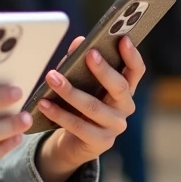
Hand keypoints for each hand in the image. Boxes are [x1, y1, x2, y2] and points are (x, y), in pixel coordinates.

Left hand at [35, 35, 143, 181]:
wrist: (74, 142)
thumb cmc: (79, 104)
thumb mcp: (80, 82)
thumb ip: (79, 62)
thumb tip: (79, 42)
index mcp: (125, 89)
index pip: (135, 71)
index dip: (132, 55)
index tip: (123, 39)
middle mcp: (125, 108)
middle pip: (119, 87)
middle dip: (103, 69)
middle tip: (88, 54)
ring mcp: (115, 127)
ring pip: (94, 107)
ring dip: (70, 91)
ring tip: (52, 78)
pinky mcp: (100, 142)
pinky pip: (78, 126)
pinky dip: (59, 114)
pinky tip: (44, 104)